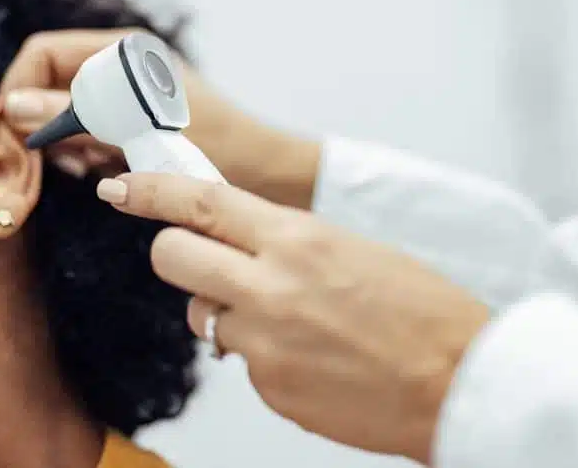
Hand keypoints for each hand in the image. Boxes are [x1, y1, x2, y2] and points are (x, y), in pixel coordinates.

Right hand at [0, 28, 319, 206]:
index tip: (11, 132)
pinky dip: (89, 155)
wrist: (269, 174)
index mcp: (125, 51)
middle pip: (50, 84)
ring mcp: (128, 95)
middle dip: (45, 123)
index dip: (20, 88)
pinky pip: (91, 135)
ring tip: (92, 169)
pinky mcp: (136, 124)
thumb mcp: (141, 130)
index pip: (43, 52)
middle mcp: (122, 67)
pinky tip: (106, 174)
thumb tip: (15, 107)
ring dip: (68, 144)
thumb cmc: (219, 145)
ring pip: (67, 114)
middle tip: (61, 161)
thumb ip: (77, 115)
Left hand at [96, 172, 490, 464]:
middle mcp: (271, 286)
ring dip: (228, 314)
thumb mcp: (351, 248)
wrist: (457, 380)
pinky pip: (242, 362)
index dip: (151, 191)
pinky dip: (264, 356)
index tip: (121, 188)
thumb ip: (285, 243)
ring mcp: (265, 344)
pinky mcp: (270, 389)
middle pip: (172, 258)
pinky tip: (312, 357)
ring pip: (203, 316)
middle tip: (203, 263)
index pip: (200, 202)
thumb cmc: (421, 309)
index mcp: (297, 238)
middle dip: (177, 256)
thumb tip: (236, 244)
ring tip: (290, 321)